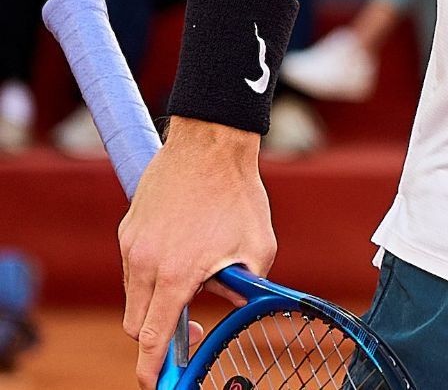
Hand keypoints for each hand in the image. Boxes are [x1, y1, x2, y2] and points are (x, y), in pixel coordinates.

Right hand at [119, 120, 273, 388]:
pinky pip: (135, 266)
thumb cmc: (238, 195)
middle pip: (138, 324)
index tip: (156, 382)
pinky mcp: (128, 230)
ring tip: (197, 270)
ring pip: (135, 295)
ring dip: (159, 299)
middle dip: (159, 335)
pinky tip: (185, 246)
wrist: (210, 144)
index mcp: (176, 273)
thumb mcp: (258, 248)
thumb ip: (246, 286)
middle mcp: (145, 263)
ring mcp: (131, 246)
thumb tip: (234, 307)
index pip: (154, 336)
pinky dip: (154, 272)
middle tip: (193, 326)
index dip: (153, 367)